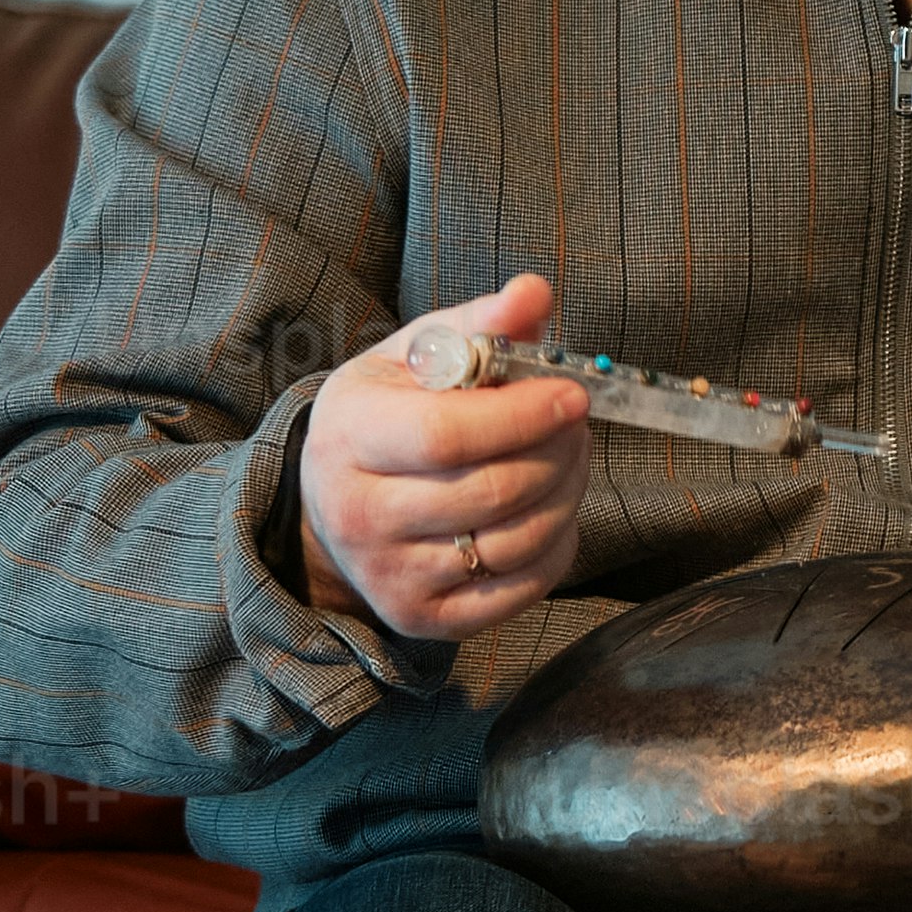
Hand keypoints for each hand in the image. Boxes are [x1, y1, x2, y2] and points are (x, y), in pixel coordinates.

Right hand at [297, 273, 590, 639]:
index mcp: (348, 435)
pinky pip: (521, 588)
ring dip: (567, 494)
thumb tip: (533, 294)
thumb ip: (479, 325)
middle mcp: (358, 515)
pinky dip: (557, 545)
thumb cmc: (391, 413)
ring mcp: (389, 575)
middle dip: (557, 451)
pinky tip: (552, 508)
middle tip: (576, 423)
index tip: (572, 394)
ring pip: (515, 541)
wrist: (334, 502)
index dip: (522, 415)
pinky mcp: (423, 617)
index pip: (446, 436)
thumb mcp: (418, 354)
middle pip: (492, 491)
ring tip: (568, 458)